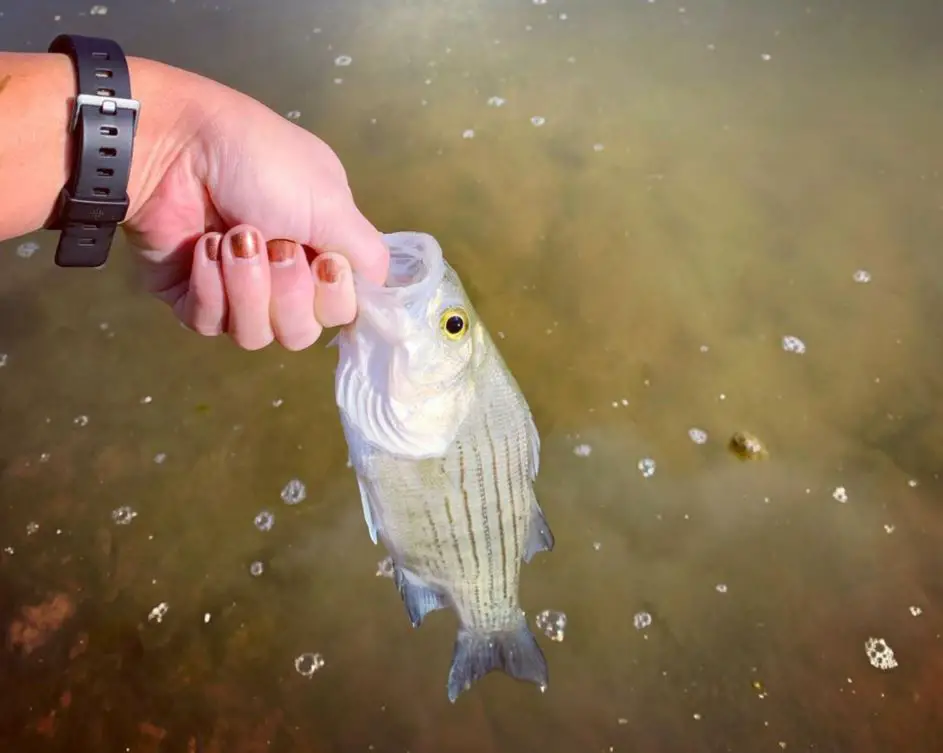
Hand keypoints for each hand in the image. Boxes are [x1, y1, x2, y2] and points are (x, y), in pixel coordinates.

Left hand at [123, 59, 387, 350]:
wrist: (176, 145)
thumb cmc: (260, 162)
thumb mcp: (331, 200)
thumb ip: (368, 254)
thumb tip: (383, 291)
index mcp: (321, 254)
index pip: (341, 312)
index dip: (334, 298)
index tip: (324, 261)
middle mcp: (282, 279)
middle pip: (300, 333)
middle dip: (286, 289)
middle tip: (272, 241)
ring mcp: (236, 292)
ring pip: (256, 336)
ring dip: (246, 284)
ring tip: (233, 236)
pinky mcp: (191, 298)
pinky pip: (210, 324)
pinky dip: (210, 284)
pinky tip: (204, 244)